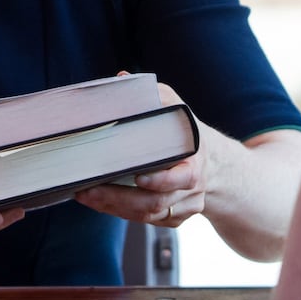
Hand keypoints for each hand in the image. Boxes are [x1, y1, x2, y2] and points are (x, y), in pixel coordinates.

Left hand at [75, 84, 206, 226]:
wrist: (215, 167)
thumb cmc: (187, 133)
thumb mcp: (177, 110)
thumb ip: (154, 96)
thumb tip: (122, 78)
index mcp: (195, 162)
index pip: (182, 177)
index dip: (161, 181)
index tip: (139, 177)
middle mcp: (192, 190)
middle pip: (156, 201)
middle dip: (119, 198)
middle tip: (88, 189)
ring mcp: (183, 207)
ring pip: (147, 215)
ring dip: (113, 207)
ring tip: (85, 195)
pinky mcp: (173, 219)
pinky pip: (145, 221)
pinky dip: (120, 212)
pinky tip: (99, 203)